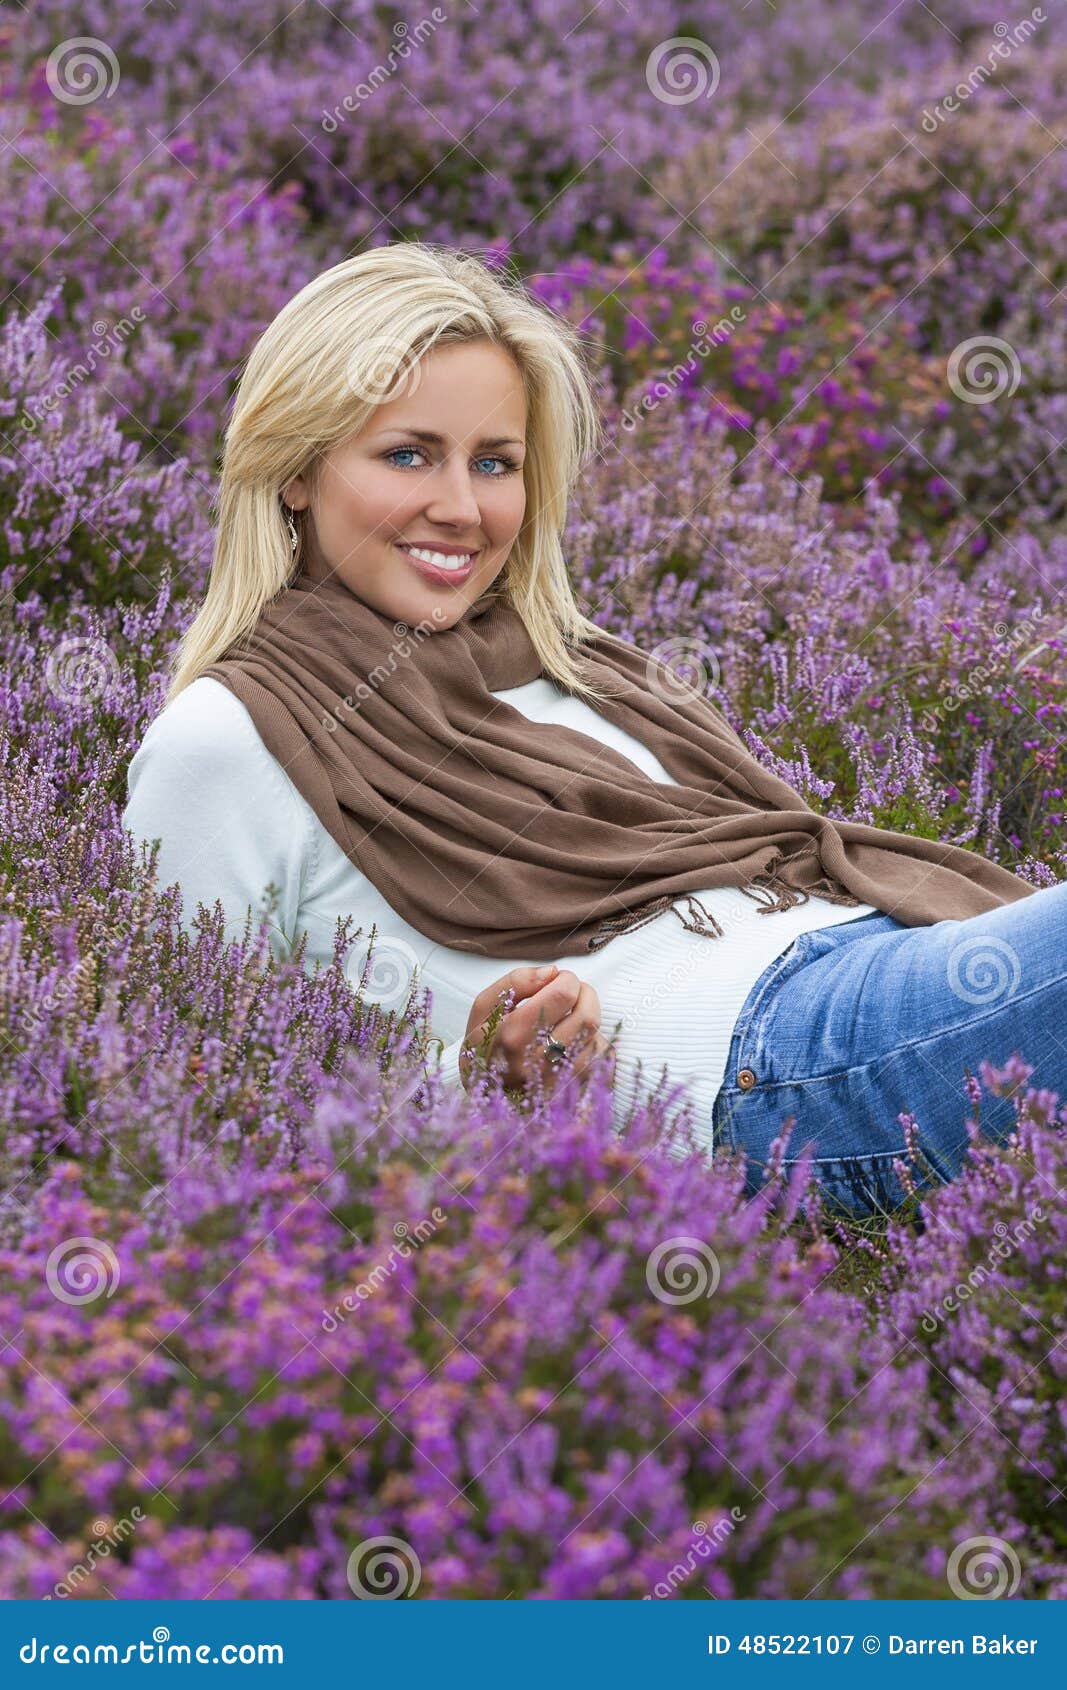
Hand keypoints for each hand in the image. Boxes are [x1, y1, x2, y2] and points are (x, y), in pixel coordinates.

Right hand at [458, 965, 615, 1098]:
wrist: (482, 1092)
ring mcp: (557, 1081)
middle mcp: (537, 1062)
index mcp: (512, 1036)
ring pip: (595, 1036)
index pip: (563, 995)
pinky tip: (572, 1040)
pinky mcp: (571, 1090)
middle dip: (585, 994)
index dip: (566, 979)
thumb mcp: (484, 1008)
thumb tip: (552, 972)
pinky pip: (599, 1057)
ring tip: (567, 1016)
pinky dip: (591, 1041)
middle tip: (570, 993)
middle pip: (587, 1017)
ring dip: (587, 1017)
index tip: (557, 980)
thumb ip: (516, 982)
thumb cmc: (484, 1044)